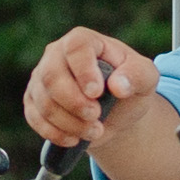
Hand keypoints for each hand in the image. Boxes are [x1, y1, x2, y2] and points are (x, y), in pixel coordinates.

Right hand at [22, 26, 179, 179]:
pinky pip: (34, 118)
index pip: (76, 47)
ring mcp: (41, 78)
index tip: (96, 93)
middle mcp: (56, 54)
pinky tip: (74, 138)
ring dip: (69, 123)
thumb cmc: (130, 87)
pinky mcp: (33, 101)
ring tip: (94, 131)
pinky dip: (55, 133)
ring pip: (43, 101)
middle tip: (96, 117)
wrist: (116, 113)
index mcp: (83, 41)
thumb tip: (118, 85)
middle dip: (74, 103)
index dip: (84, 70)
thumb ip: (138, 75)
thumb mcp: (145, 78)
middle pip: (51, 76)